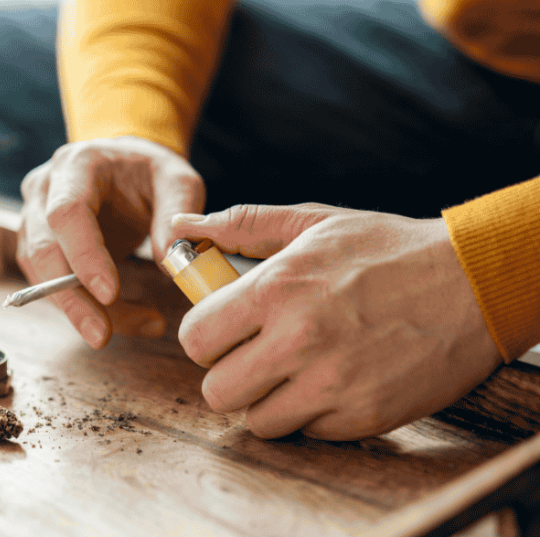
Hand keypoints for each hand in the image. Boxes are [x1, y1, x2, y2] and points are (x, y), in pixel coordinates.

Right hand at [17, 136, 204, 347]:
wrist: (125, 165)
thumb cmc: (149, 172)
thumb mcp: (177, 179)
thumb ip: (178, 211)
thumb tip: (169, 260)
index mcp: (77, 165)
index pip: (67, 213)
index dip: (84, 256)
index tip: (110, 294)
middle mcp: (44, 188)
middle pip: (42, 250)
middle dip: (72, 299)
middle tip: (102, 335)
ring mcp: (33, 216)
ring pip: (41, 274)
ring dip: (80, 309)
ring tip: (137, 324)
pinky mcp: (36, 243)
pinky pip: (48, 283)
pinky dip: (81, 306)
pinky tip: (119, 317)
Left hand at [171, 203, 502, 440]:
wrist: (475, 283)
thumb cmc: (388, 249)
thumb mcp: (314, 222)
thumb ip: (241, 226)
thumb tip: (180, 226)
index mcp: (277, 289)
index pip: (195, 339)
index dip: (203, 338)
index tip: (224, 331)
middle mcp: (299, 341)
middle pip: (216, 391)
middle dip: (228, 375)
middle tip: (254, 356)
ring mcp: (333, 385)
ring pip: (258, 422)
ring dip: (267, 401)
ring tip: (293, 371)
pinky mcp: (364, 417)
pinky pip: (308, 432)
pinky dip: (313, 414)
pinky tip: (334, 381)